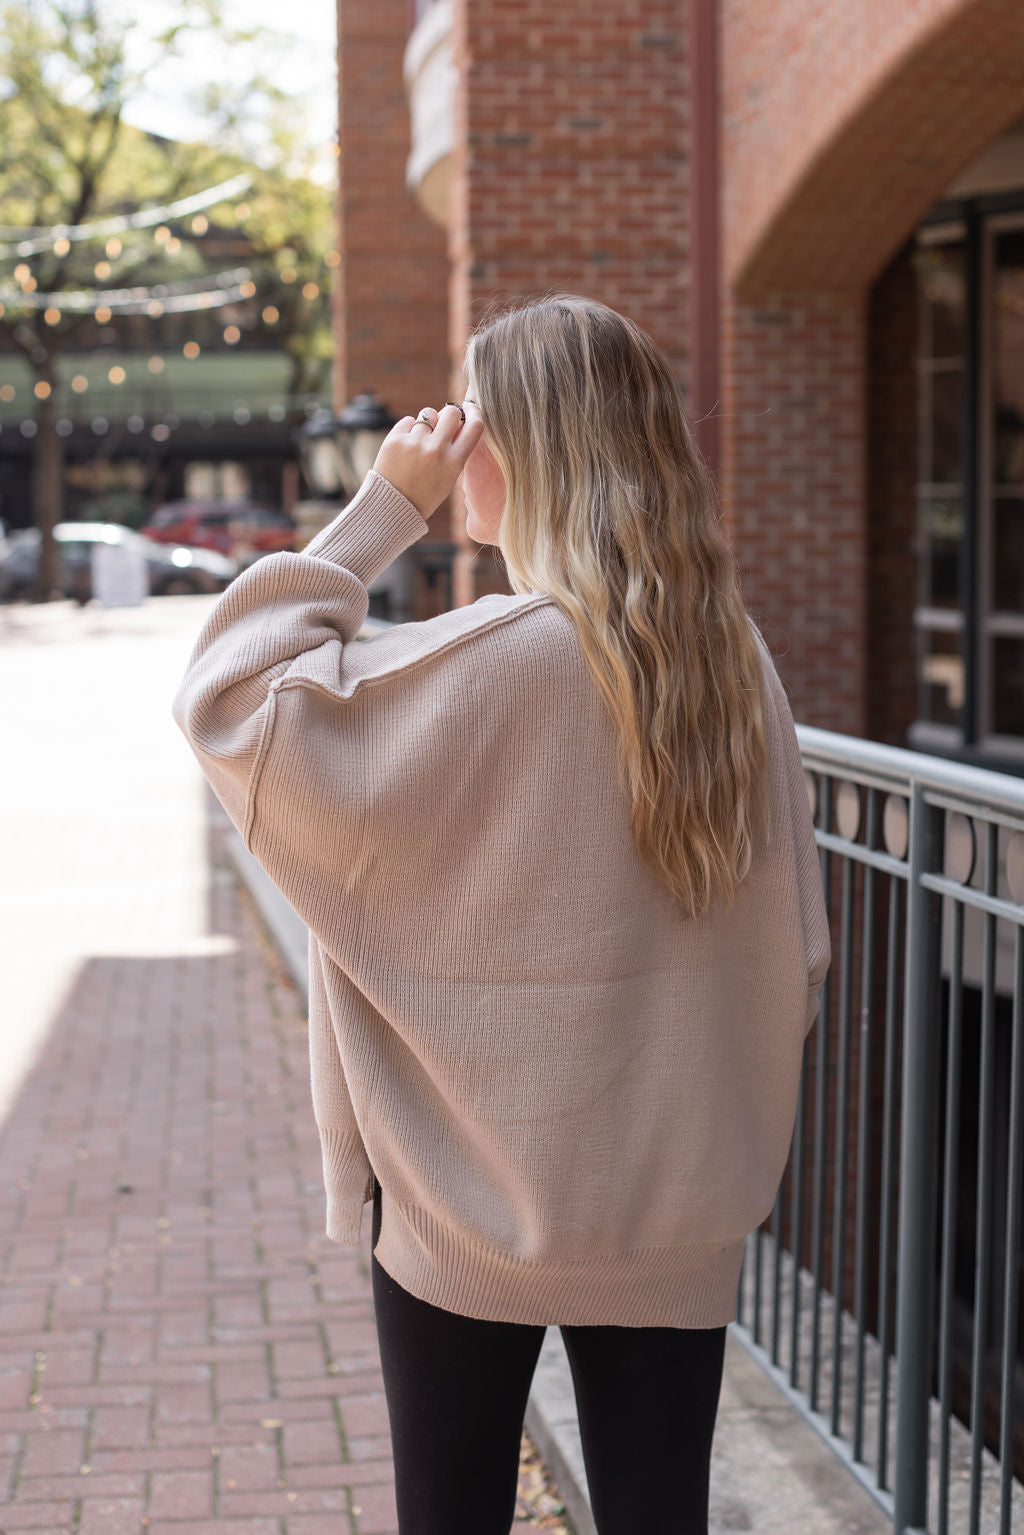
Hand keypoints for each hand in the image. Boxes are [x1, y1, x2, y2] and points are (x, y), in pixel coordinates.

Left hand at [372, 401, 484, 520]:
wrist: (393, 506)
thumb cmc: (424, 493)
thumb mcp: (449, 477)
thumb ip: (456, 450)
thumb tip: (459, 422)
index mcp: (454, 462)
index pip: (474, 426)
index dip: (474, 412)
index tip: (469, 407)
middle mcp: (436, 450)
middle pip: (451, 412)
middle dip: (448, 415)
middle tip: (442, 425)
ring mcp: (415, 443)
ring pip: (428, 414)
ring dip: (427, 423)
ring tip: (419, 442)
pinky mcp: (395, 439)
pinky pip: (409, 420)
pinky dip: (409, 429)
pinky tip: (405, 447)